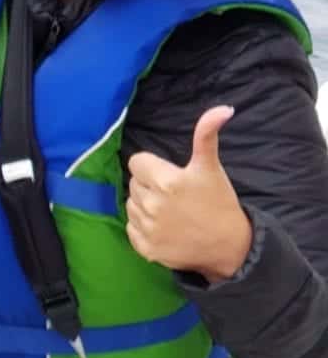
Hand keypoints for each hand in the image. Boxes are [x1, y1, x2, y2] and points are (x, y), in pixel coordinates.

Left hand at [125, 107, 251, 283]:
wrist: (228, 245)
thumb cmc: (219, 202)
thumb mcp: (211, 167)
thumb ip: (207, 135)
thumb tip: (224, 109)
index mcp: (166, 181)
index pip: (137, 162)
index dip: (151, 166)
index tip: (167, 173)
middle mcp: (153, 205)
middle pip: (133, 183)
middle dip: (148, 184)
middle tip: (172, 193)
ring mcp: (148, 229)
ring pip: (130, 205)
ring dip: (143, 204)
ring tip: (168, 209)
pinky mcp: (146, 249)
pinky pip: (130, 228)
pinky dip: (142, 227)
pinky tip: (162, 226)